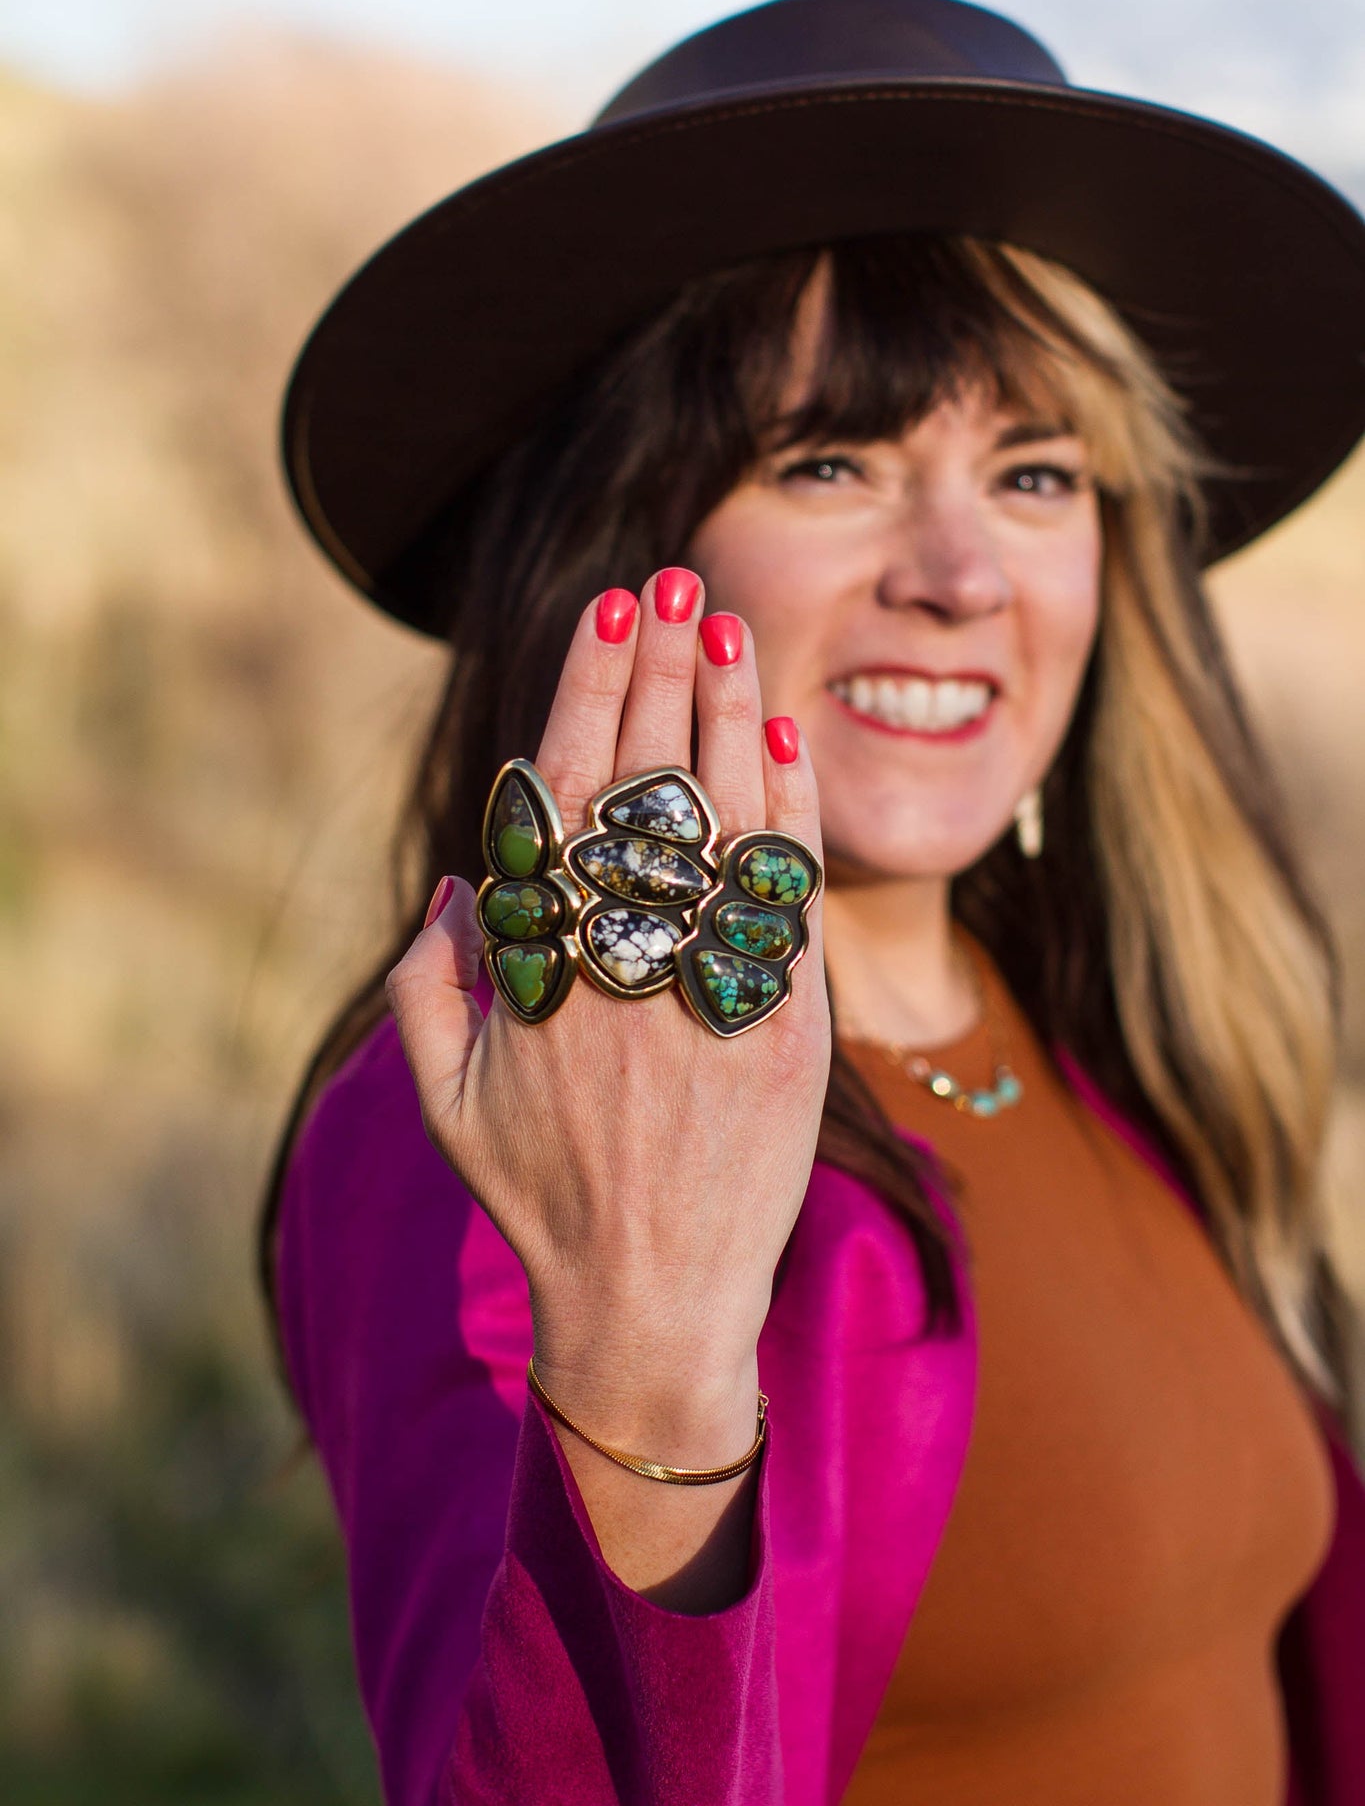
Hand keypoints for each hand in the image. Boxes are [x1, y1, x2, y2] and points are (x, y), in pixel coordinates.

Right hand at [385, 569, 829, 1601]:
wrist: (655, 1306)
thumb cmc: (540, 1198)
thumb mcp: (446, 1101)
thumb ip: (432, 986)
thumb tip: (457, 883)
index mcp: (543, 968)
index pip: (570, 796)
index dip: (591, 695)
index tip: (608, 612)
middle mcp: (630, 962)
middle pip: (654, 782)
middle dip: (665, 671)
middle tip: (676, 578)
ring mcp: (715, 990)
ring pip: (727, 819)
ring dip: (728, 710)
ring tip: (729, 622)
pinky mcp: (787, 1026)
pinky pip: (790, 892)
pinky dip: (787, 809)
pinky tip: (781, 735)